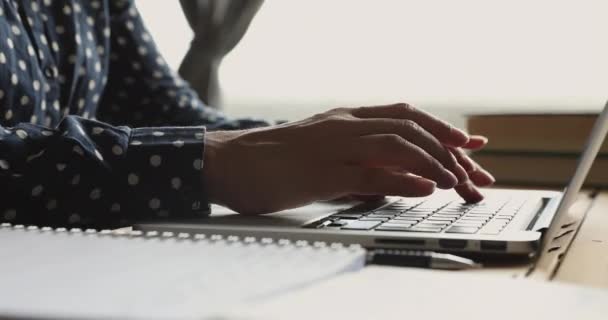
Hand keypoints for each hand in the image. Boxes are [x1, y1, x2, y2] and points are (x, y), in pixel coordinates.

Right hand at [202, 103, 487, 213]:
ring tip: (457, 183)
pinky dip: (402, 180)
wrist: (229, 162)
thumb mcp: (323, 152)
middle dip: (449, 151)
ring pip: (396, 146)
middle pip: (410, 129)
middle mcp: (345, 126)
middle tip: (474, 174)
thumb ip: (358, 160)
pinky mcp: (320, 173)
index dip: (442, 129)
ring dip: (433, 164)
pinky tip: (424, 189)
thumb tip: (397, 177)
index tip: (470, 146)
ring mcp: (333, 147)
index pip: (406, 116)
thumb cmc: (273, 159)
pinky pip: (369, 173)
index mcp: (345, 118)